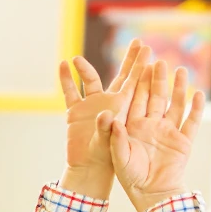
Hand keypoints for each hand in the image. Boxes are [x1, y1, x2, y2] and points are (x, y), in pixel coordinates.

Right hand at [60, 42, 144, 198]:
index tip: (147, 49)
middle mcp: (108, 102)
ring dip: (85, 68)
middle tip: (138, 41)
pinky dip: (66, 79)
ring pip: (90, 80)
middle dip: (129, 59)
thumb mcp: (111, 146)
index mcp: (122, 108)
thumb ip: (107, 130)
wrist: (89, 169)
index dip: (140, 66)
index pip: (134, 83)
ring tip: (78, 58)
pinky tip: (63, 66)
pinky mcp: (75, 112)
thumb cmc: (105, 159)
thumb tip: (103, 115)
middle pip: (121, 76)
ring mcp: (91, 105)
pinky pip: (70, 92)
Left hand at [109, 58, 205, 211]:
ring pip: (175, 105)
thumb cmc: (132, 179)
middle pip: (156, 98)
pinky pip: (192, 121)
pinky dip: (196, 109)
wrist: (152, 195)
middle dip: (158, 80)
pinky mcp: (184, 140)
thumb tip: (109, 118)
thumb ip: (116, 138)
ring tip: (180, 70)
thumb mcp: (120, 158)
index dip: (140, 84)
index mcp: (135, 128)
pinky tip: (199, 94)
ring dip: (178, 88)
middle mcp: (152, 126)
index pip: (137, 101)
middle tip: (159, 61)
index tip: (141, 66)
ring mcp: (169, 132)